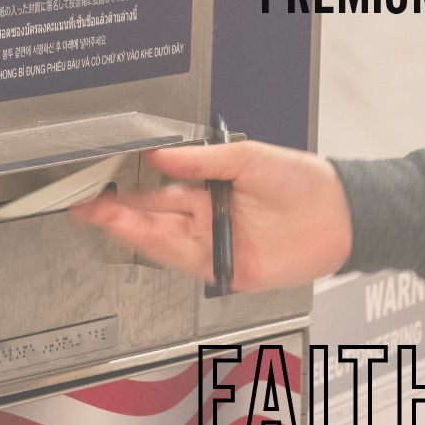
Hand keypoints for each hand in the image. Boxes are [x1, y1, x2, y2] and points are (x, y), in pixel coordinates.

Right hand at [70, 141, 352, 291]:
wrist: (339, 214)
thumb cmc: (301, 181)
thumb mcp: (248, 157)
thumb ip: (201, 160)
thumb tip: (161, 155)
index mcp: (206, 192)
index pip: (156, 193)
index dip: (126, 192)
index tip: (98, 185)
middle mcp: (205, 220)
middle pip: (150, 219)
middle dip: (115, 213)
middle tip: (85, 207)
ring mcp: (213, 246)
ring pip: (161, 240)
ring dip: (131, 230)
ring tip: (104, 217)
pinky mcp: (225, 269)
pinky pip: (185, 260)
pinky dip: (161, 248)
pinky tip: (141, 233)